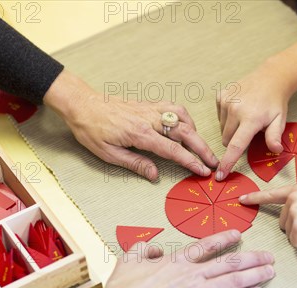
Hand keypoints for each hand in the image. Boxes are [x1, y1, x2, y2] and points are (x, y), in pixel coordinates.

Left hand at [44, 71, 218, 180]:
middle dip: (202, 148)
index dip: (190, 161)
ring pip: (182, 117)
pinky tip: (187, 127)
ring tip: (201, 146)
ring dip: (196, 132)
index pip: (173, 150)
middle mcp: (149, 119)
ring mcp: (150, 109)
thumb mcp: (108, 154)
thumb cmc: (91, 131)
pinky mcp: (149, 104)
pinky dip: (185, 117)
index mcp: (140, 134)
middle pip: (185, 132)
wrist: (82, 104)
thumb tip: (155, 175)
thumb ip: (135, 164)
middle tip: (213, 161)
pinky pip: (174, 108)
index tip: (203, 170)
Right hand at [76, 230, 274, 287]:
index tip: (238, 234)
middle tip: (269, 256)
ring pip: (233, 280)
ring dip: (255, 275)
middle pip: (229, 263)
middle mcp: (192, 274)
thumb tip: (155, 248)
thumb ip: (144, 248)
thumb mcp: (129, 258)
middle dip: (252, 258)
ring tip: (270, 271)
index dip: (225, 238)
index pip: (207, 245)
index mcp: (177, 260)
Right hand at [215, 59, 291, 180]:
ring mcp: (226, 101)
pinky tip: (238, 110)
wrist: (271, 77)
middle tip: (249, 131)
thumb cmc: (275, 102)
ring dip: (231, 129)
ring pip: (222, 129)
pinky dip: (226, 118)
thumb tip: (275, 151)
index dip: (227, 163)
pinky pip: (219, 116)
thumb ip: (274, 137)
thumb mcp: (280, 121)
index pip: (235, 146)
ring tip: (245, 118)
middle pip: (227, 139)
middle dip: (235, 141)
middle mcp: (235, 110)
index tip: (219, 175)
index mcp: (250, 119)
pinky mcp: (221, 96)